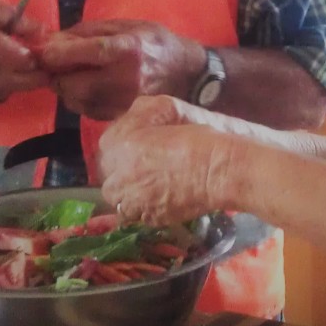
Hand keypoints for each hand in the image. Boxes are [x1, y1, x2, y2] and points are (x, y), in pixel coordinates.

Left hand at [38, 20, 203, 120]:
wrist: (188, 75)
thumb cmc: (156, 44)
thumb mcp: (126, 26)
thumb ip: (87, 32)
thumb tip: (51, 39)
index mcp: (128, 50)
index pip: (86, 52)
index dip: (57, 52)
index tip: (41, 50)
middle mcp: (126, 79)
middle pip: (73, 83)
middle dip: (56, 73)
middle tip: (52, 64)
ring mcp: (124, 103)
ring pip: (75, 100)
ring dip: (65, 87)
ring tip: (71, 74)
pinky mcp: (121, 117)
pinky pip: (86, 110)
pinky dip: (78, 99)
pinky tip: (86, 87)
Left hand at [98, 101, 238, 224]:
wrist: (216, 169)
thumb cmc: (194, 134)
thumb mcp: (166, 106)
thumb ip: (142, 111)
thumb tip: (136, 118)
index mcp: (115, 145)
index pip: (108, 145)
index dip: (125, 144)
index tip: (141, 143)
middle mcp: (116, 176)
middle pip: (110, 176)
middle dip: (123, 172)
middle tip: (146, 166)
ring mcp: (131, 201)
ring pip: (120, 200)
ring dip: (130, 192)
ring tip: (152, 185)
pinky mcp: (149, 219)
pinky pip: (139, 215)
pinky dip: (147, 208)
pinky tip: (163, 198)